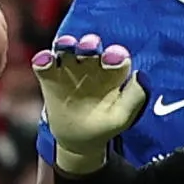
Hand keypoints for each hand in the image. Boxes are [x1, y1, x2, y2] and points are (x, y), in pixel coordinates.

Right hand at [32, 41, 144, 168]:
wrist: (79, 139)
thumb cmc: (105, 125)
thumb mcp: (122, 117)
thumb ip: (135, 97)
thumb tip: (140, 75)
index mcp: (112, 72)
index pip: (115, 57)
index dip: (115, 55)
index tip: (113, 60)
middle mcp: (91, 65)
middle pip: (90, 46)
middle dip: (90, 44)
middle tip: (89, 47)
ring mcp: (69, 69)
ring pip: (66, 48)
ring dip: (66, 44)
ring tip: (66, 46)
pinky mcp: (50, 76)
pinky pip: (44, 63)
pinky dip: (43, 59)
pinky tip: (45, 61)